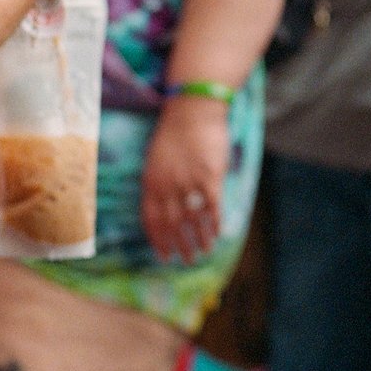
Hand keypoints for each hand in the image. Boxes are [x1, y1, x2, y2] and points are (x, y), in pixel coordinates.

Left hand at [142, 93, 230, 261]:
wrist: (192, 110)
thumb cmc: (175, 132)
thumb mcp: (156, 159)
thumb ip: (159, 183)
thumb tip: (165, 206)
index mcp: (151, 182)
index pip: (151, 220)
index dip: (158, 240)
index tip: (164, 255)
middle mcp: (167, 186)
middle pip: (173, 224)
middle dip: (180, 245)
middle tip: (187, 260)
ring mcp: (188, 182)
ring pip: (194, 219)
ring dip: (199, 239)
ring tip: (204, 252)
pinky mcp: (209, 176)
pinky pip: (212, 206)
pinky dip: (215, 222)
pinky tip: (219, 233)